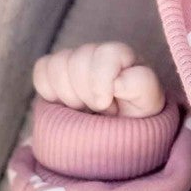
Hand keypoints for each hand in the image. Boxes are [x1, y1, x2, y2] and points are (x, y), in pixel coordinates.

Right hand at [33, 41, 165, 118]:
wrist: (117, 137)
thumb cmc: (136, 119)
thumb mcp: (148, 105)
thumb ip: (141, 85)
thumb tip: (116, 79)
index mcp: (124, 57)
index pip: (107, 53)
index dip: (101, 82)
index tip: (106, 106)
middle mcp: (98, 53)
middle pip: (78, 59)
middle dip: (86, 94)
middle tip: (98, 112)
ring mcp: (76, 61)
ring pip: (57, 64)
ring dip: (68, 95)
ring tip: (84, 111)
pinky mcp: (55, 72)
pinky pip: (42, 70)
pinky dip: (49, 91)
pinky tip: (65, 106)